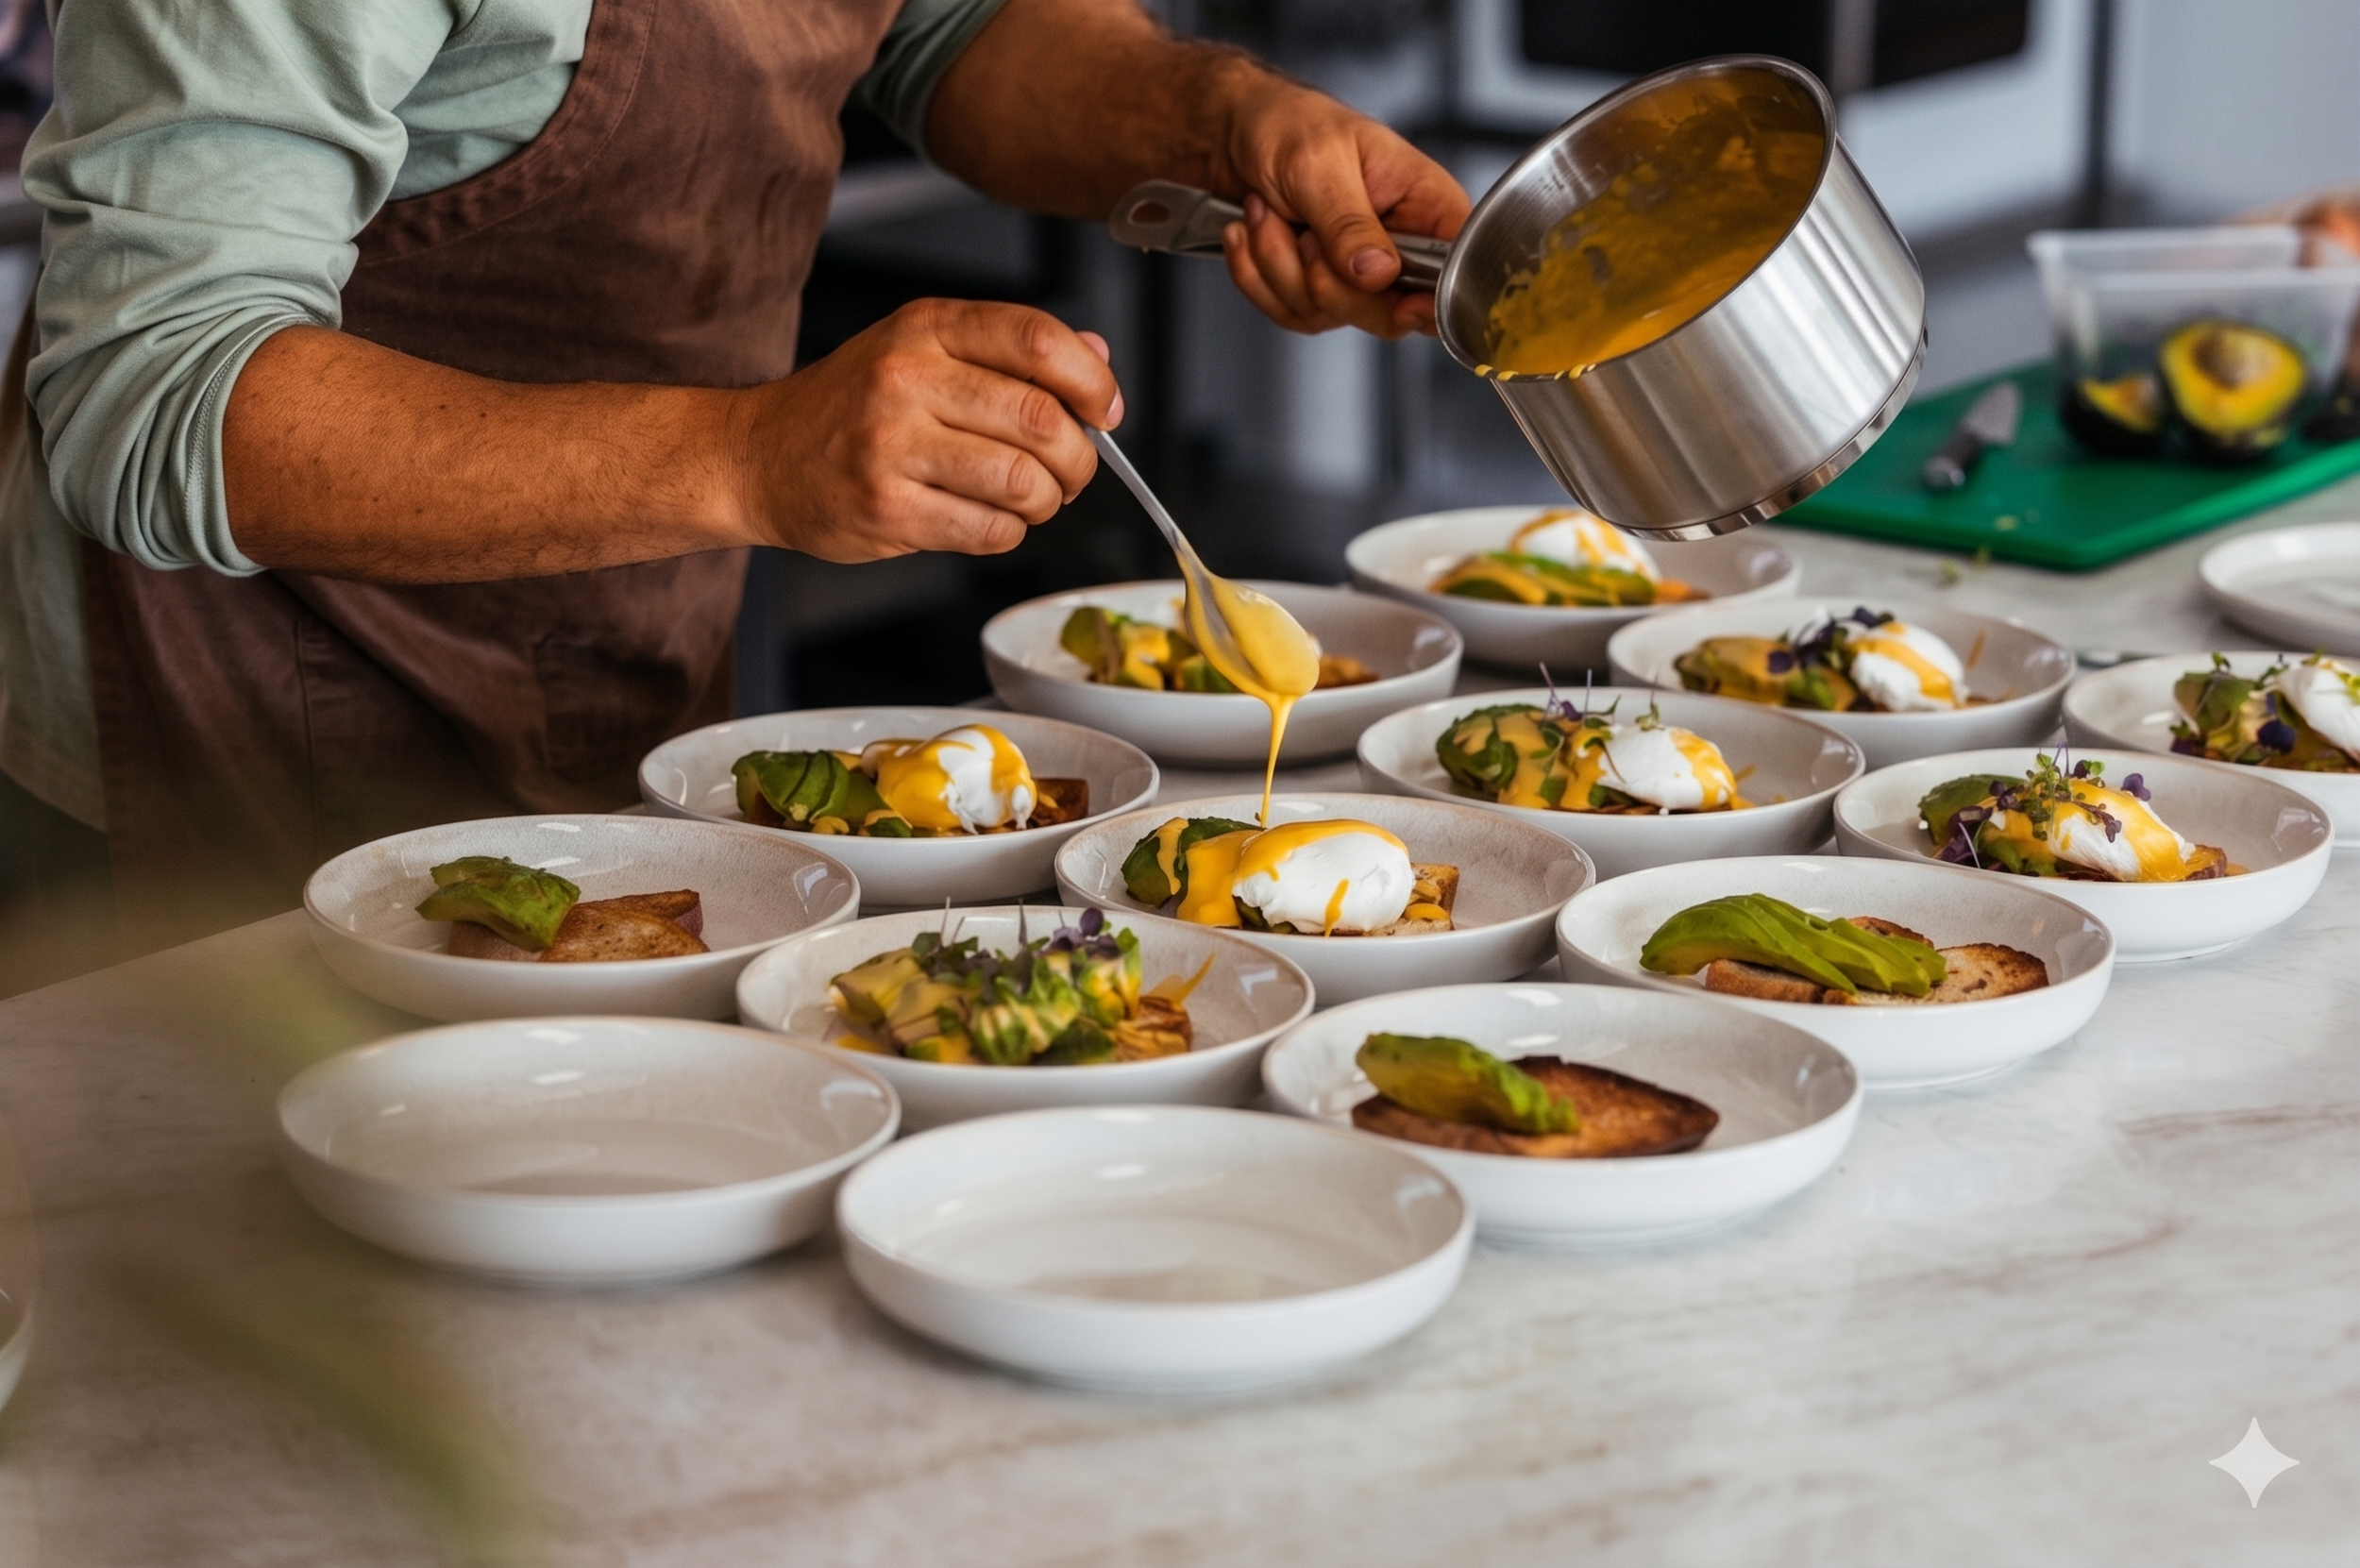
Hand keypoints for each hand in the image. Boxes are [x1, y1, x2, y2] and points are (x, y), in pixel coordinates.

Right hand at [733, 300, 1120, 561]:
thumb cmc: (849, 406)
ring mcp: (892, 446)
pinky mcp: (886, 508)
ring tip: (1030, 500)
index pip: (1038, 340)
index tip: (1105, 411)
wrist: (757, 456)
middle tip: (1071, 472)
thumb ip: (1009, 351)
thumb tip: (1098, 359)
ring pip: (1022, 482)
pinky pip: (989, 530)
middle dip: (1078, 458)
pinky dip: (1007, 532)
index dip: (1092, 382)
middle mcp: (907, 379)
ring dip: (1045, 502)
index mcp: (926, 328)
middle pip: (1042, 420)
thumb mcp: (922, 350)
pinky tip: (987, 518)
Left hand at [1218, 83, 1469, 338]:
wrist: (1234, 132)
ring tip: (1266, 211)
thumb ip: (1350, 223)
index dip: (1435, 300)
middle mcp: (1397, 246)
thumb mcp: (1319, 164)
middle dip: (1327, 281)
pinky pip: (1290, 313)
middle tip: (1305, 232)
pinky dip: (1256, 275)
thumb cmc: (1288, 125)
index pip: (1455, 271)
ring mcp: (1356, 276)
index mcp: (1425, 204)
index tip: (1402, 305)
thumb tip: (1380, 273)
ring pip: (1329, 314)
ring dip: (1279, 266)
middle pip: (1389, 314)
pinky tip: (1252, 232)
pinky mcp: (1316, 289)